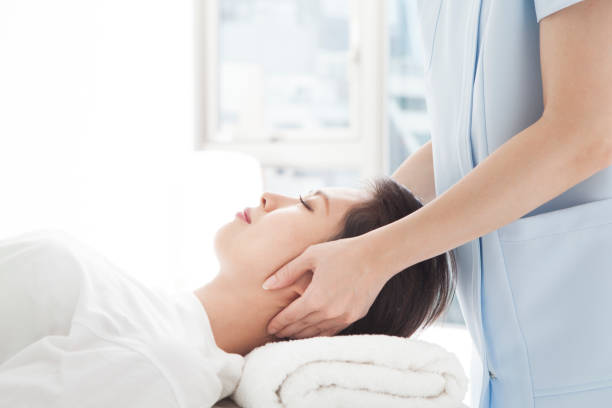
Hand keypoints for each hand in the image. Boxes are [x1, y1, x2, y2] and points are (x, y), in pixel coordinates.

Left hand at [262, 235, 388, 338]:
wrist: (376, 257)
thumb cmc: (342, 252)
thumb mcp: (311, 255)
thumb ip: (287, 272)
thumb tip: (266, 285)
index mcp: (315, 297)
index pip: (290, 317)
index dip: (278, 324)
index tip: (269, 328)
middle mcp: (328, 312)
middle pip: (301, 328)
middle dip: (287, 331)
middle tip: (276, 334)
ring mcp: (342, 317)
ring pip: (316, 333)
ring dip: (302, 336)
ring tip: (290, 336)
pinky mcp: (353, 317)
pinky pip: (332, 331)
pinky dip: (319, 334)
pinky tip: (312, 334)